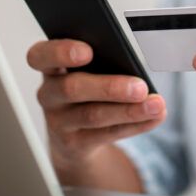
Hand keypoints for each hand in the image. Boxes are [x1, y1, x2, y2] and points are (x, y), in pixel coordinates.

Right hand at [27, 39, 165, 171]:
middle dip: (109, 88)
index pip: (40, 56)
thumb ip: (102, 61)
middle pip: (72, 88)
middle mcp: (49, 94)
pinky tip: (154, 117)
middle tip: (140, 87)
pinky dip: (135, 125)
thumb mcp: (86, 70)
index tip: (87, 51)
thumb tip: (132, 62)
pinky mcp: (74, 144)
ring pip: (92, 115)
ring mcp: (59, 121)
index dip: (61, 52)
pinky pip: (106, 135)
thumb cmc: (86, 87)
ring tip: (155, 104)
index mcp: (50, 66)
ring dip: (128, 110)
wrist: (73, 133)